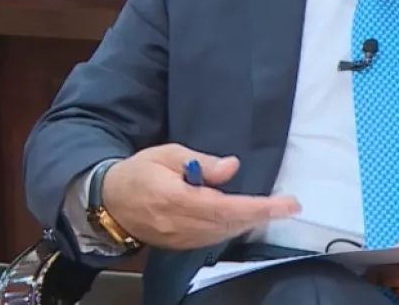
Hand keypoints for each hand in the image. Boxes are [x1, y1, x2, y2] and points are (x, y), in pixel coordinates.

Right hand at [100, 143, 300, 250]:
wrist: (109, 201)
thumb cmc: (139, 171)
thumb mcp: (168, 153)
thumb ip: (201, 162)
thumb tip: (233, 167)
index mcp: (175, 198)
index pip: (224, 206)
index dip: (258, 207)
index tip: (285, 204)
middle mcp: (180, 223)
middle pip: (229, 224)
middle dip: (261, 215)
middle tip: (289, 206)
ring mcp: (180, 238)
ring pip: (223, 234)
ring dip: (250, 223)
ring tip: (274, 210)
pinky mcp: (179, 245)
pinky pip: (212, 239)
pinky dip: (232, 229)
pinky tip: (247, 219)